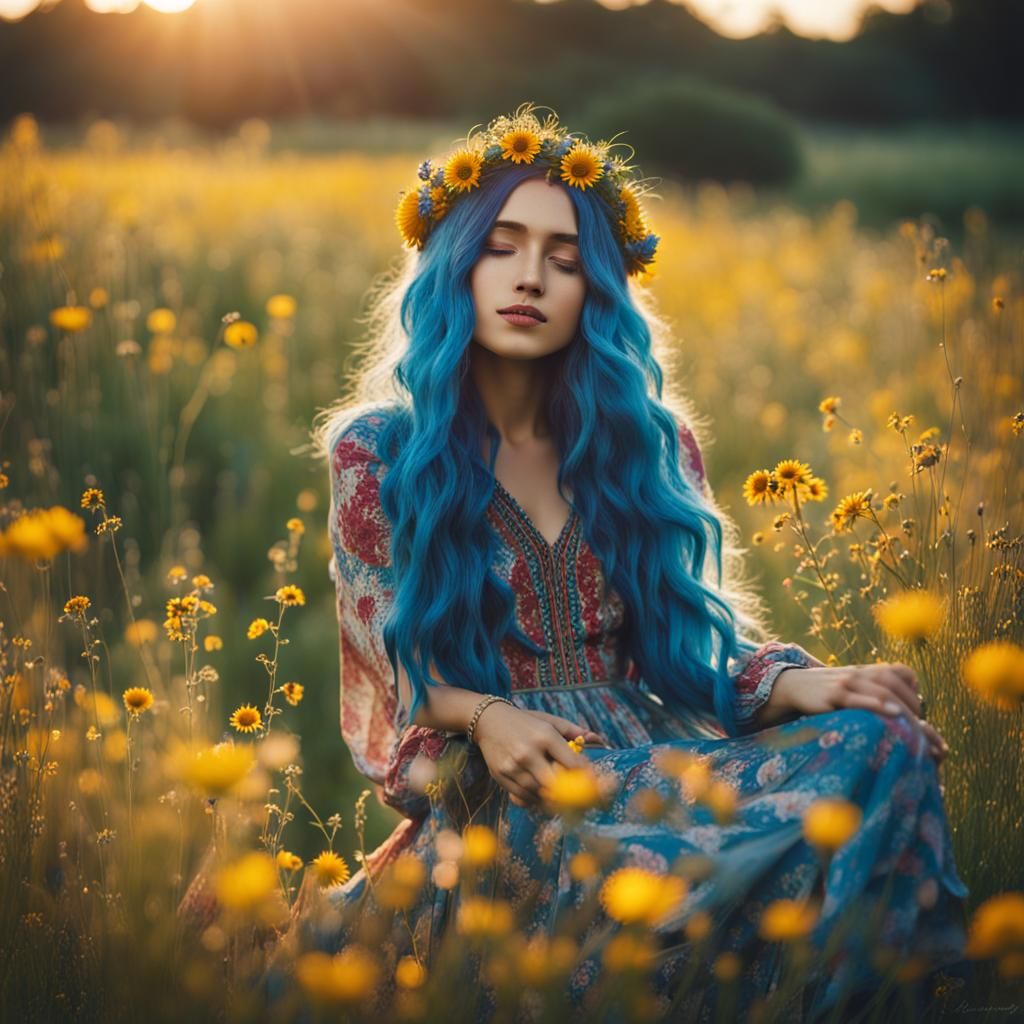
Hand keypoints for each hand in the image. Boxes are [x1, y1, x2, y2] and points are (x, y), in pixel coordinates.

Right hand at [472, 704, 600, 808]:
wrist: (488, 720)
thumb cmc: (525, 722)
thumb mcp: (550, 721)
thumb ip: (574, 731)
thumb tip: (598, 739)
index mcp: (545, 736)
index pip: (573, 763)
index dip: (587, 778)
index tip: (594, 785)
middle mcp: (529, 752)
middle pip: (556, 785)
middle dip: (568, 794)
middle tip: (575, 798)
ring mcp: (513, 766)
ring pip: (538, 794)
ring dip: (550, 799)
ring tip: (555, 794)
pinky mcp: (500, 775)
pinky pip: (522, 797)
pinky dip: (533, 800)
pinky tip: (538, 793)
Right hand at [774, 664, 949, 763]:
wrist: (793, 686)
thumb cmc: (826, 692)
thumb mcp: (851, 687)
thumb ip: (872, 692)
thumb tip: (900, 712)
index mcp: (866, 671)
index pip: (899, 671)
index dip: (913, 687)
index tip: (919, 710)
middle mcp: (859, 673)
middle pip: (893, 682)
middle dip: (912, 703)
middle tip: (922, 728)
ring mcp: (846, 683)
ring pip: (881, 690)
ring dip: (902, 706)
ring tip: (916, 725)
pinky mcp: (833, 695)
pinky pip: (859, 698)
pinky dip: (878, 705)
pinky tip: (892, 713)